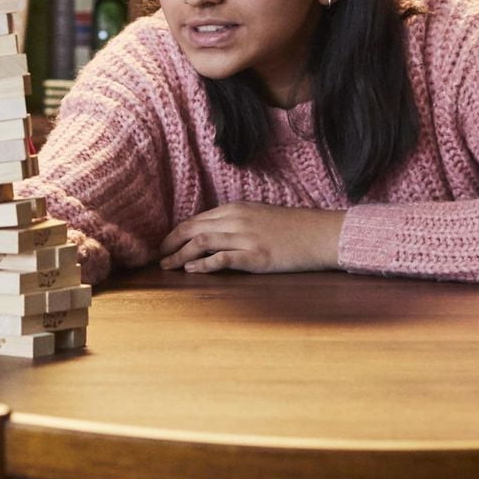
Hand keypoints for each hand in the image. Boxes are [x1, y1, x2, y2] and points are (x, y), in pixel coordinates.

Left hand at [159, 203, 344, 274]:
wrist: (320, 233)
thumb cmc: (292, 227)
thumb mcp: (259, 216)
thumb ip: (236, 222)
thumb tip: (214, 234)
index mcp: (236, 208)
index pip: (197, 219)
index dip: (177, 232)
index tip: (165, 244)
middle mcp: (237, 219)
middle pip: (193, 228)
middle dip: (171, 242)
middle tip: (158, 256)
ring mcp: (246, 237)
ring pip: (202, 241)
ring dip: (180, 254)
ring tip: (167, 265)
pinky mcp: (256, 256)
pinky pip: (222, 259)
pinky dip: (203, 264)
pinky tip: (191, 270)